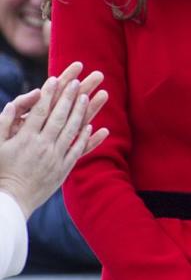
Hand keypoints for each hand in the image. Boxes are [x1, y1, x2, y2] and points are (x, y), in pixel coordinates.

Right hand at [0, 63, 108, 217]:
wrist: (11, 200)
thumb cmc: (0, 172)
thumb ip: (4, 123)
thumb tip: (13, 105)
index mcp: (25, 138)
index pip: (40, 110)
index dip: (49, 93)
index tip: (56, 79)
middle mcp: (43, 146)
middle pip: (59, 116)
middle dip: (69, 97)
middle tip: (78, 82)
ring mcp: (55, 157)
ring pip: (72, 130)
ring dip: (81, 112)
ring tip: (89, 96)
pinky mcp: (63, 169)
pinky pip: (78, 150)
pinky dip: (86, 137)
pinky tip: (93, 126)